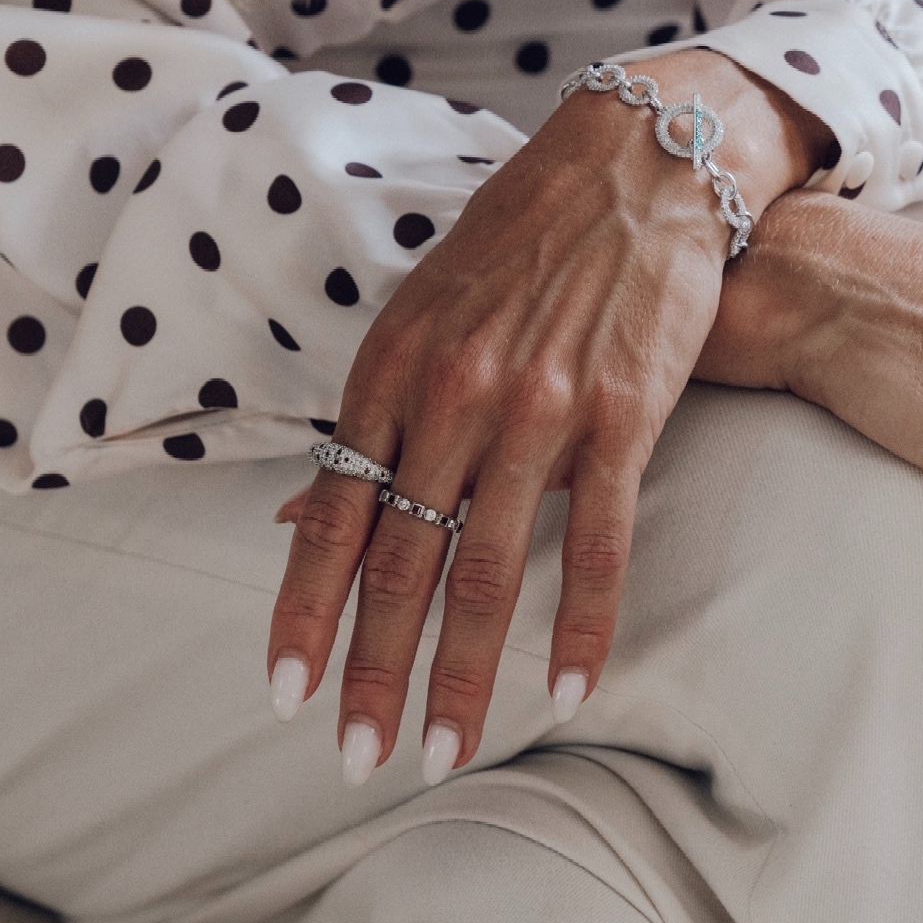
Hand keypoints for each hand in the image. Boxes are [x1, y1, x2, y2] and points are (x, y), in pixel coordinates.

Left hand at [268, 52, 831, 783]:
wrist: (637, 162)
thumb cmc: (524, 239)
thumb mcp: (420, 314)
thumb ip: (370, 419)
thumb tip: (296, 518)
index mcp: (391, 372)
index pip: (329, 517)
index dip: (304, 614)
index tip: (286, 695)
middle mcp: (453, 397)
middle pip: (400, 563)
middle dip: (373, 673)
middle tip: (356, 759)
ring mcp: (540, 409)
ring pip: (490, 570)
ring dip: (465, 676)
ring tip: (445, 752)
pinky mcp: (623, 415)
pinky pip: (597, 542)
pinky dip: (580, 624)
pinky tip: (565, 690)